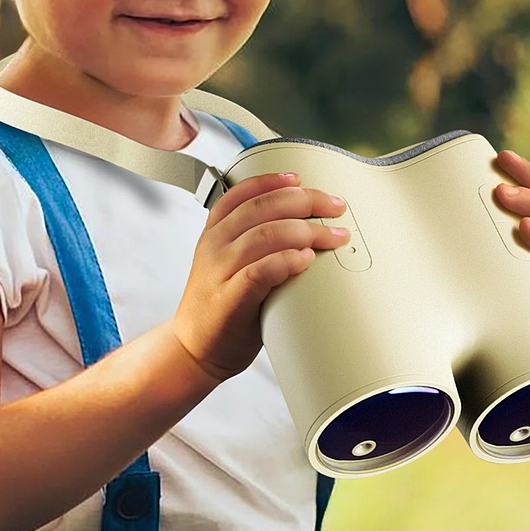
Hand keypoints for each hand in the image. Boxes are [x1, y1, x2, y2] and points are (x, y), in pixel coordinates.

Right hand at [172, 173, 348, 381]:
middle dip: (305, 201)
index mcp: (215, 232)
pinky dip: (287, 260)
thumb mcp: (231, 263)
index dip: (273, 180)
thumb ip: (259, 243)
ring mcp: (220, 271)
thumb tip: (309, 227)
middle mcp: (215, 245)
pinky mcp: (230, 299)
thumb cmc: (223, 306)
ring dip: (306, 231)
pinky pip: (260, 271)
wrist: (194, 350)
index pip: (242, 192)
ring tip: (333, 236)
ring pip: (265, 234)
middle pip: (262, 207)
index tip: (301, 180)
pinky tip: (306, 260)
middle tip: (335, 207)